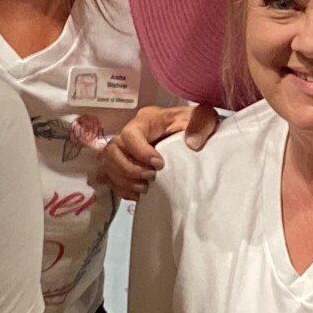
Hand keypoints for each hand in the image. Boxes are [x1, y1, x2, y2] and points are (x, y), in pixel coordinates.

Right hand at [100, 105, 218, 199]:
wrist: (192, 132)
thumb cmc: (195, 123)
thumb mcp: (204, 117)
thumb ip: (201, 124)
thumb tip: (192, 144)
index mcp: (146, 120)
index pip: (130, 134)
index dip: (140, 151)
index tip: (159, 165)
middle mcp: (130, 134)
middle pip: (112, 150)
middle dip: (129, 169)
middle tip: (151, 178)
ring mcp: (124, 150)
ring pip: (108, 164)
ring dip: (124, 180)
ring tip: (146, 188)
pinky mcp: (124, 164)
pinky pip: (111, 178)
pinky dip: (122, 189)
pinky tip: (139, 195)